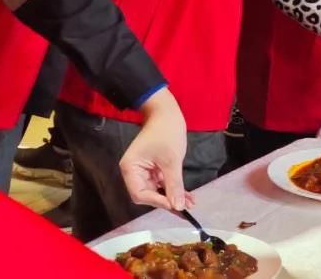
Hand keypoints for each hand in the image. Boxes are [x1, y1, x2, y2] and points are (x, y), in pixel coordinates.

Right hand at [121, 88, 191, 211]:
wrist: (167, 112)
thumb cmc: (166, 131)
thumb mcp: (172, 160)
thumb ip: (174, 184)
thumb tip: (178, 207)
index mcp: (130, 169)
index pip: (140, 194)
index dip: (157, 201)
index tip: (175, 206)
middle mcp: (134, 172)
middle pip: (148, 194)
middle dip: (167, 201)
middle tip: (185, 208)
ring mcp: (144, 171)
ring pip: (158, 190)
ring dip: (173, 196)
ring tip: (190, 202)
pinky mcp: (154, 168)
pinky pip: (163, 183)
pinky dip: (174, 188)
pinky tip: (188, 195)